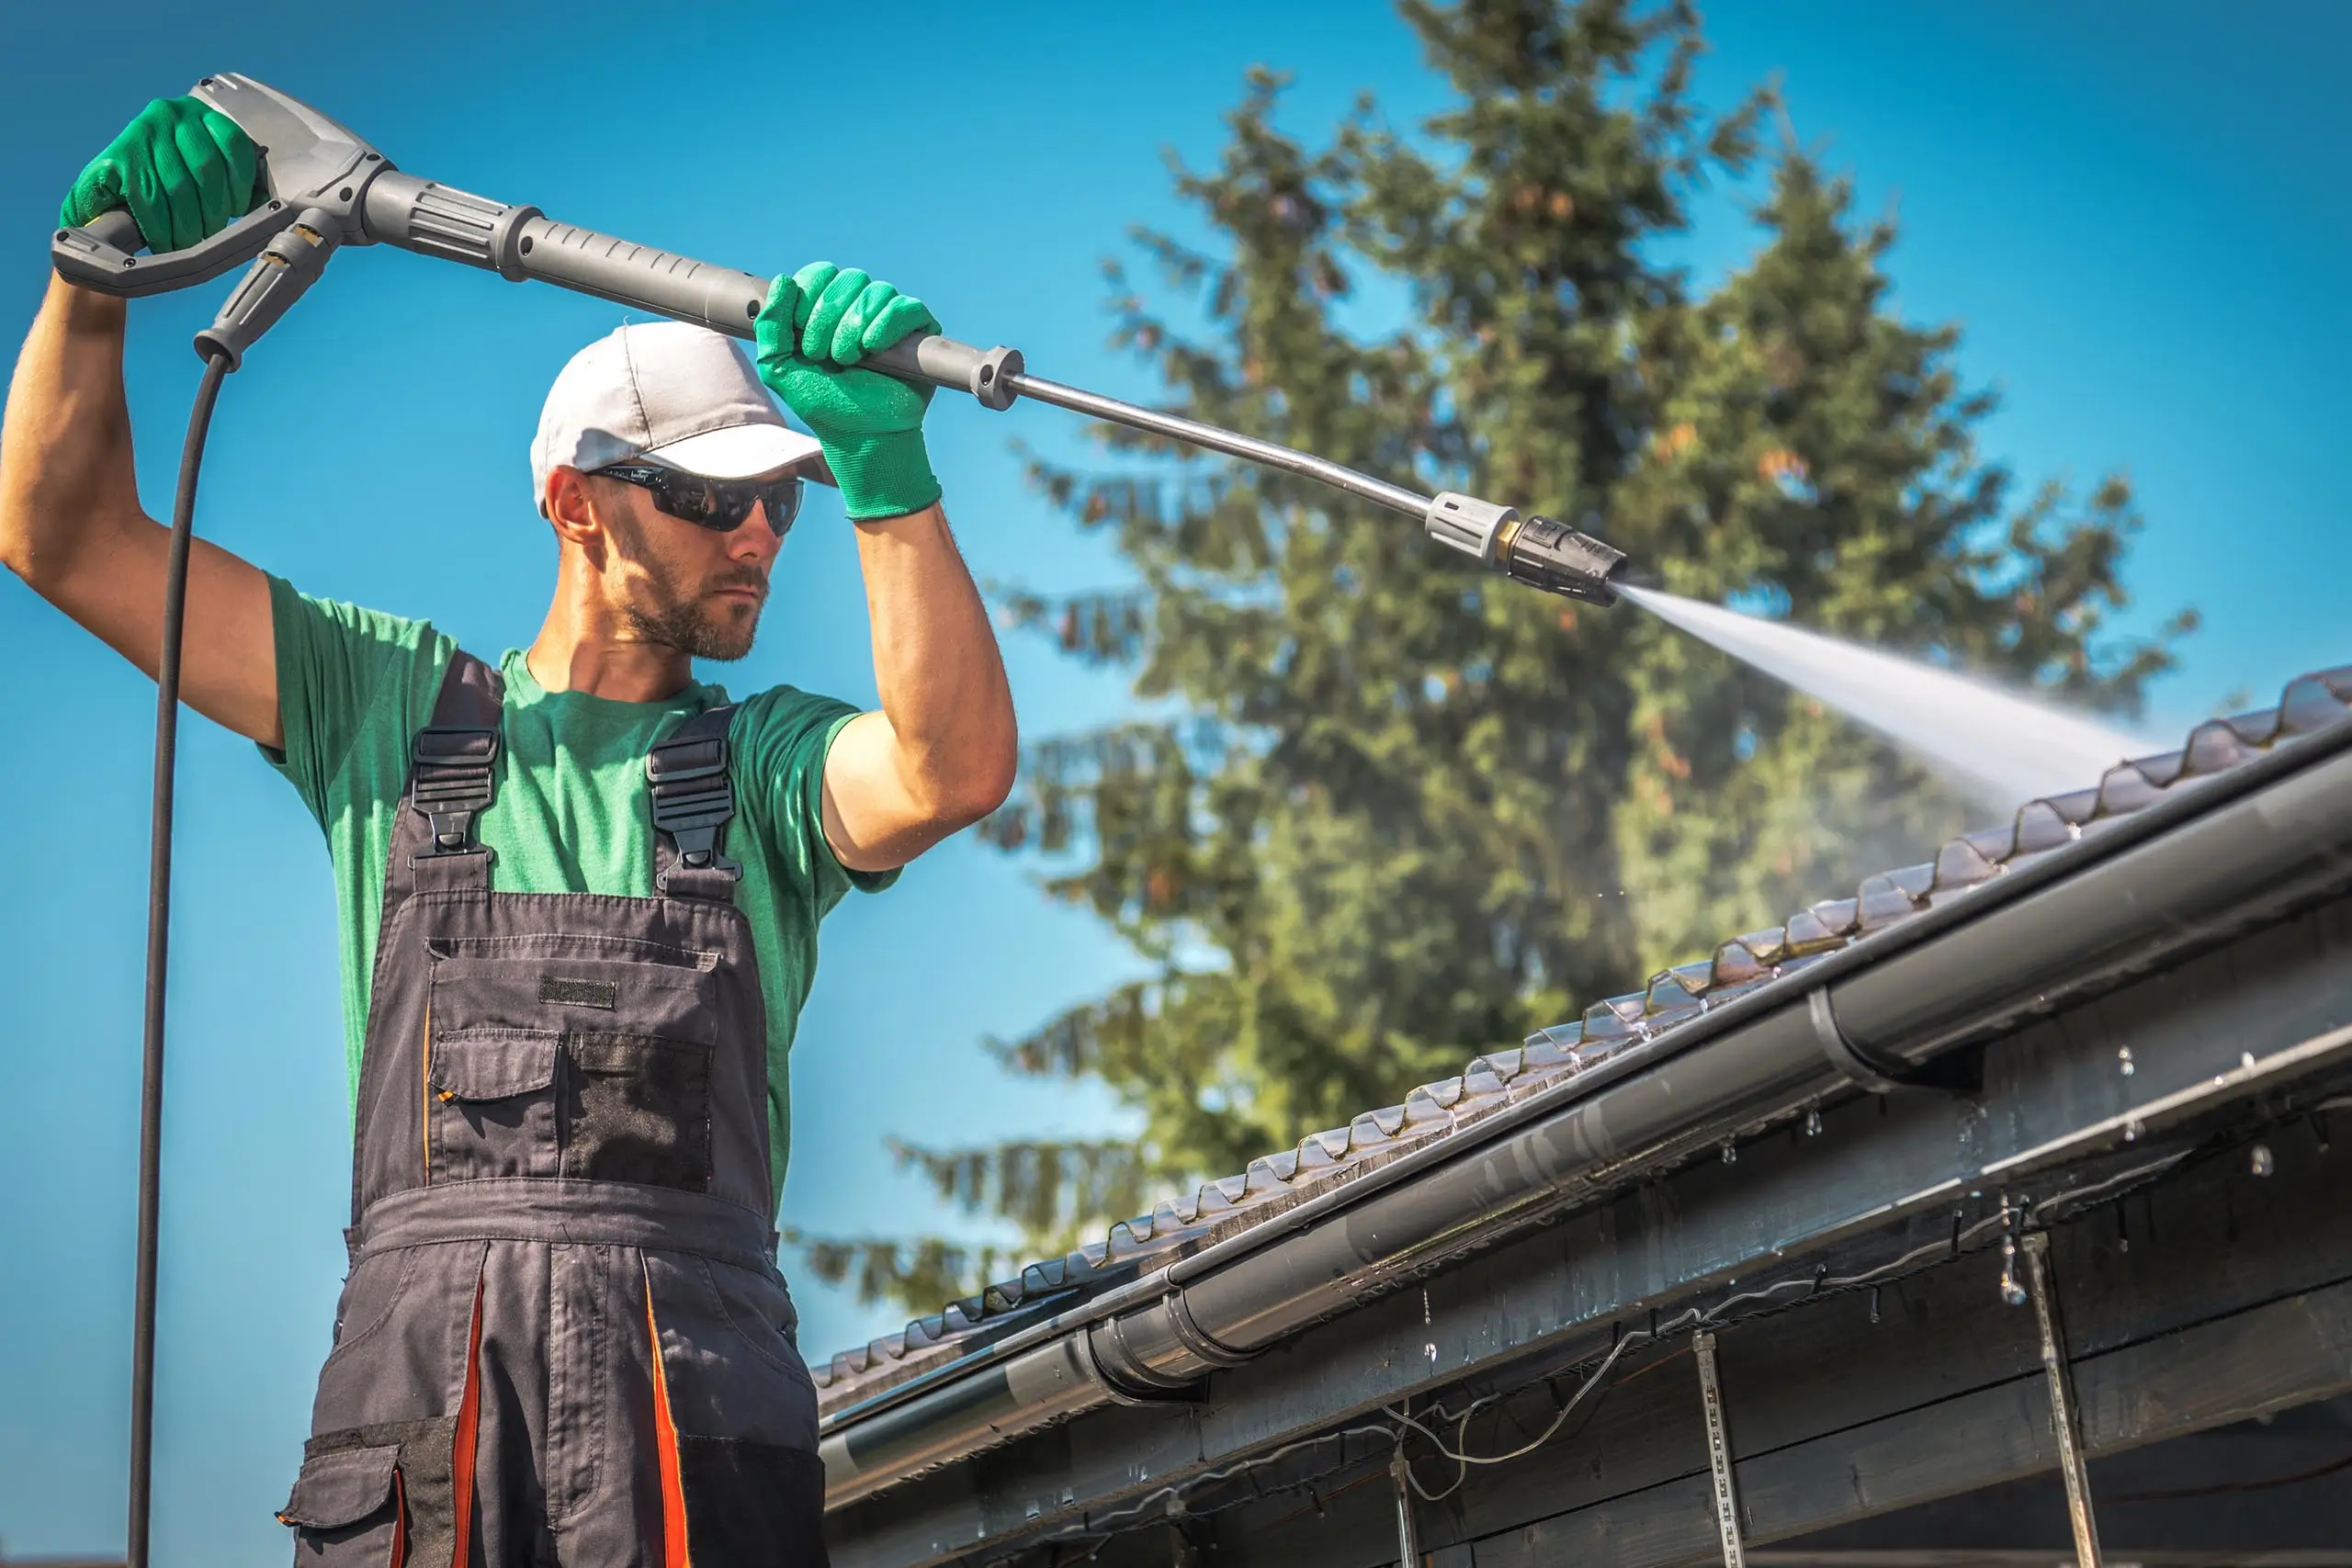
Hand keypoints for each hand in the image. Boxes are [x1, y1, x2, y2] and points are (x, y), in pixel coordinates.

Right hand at [61, 96, 258, 253]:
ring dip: (187, 224)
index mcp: (200, 114)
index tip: (238, 209)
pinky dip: (160, 227)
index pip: (233, 143)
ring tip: (187, 242)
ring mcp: (142, 132)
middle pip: (207, 170)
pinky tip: (163, 240)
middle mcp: (170, 115)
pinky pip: (148, 199)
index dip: (242, 183)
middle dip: (212, 212)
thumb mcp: (201, 171)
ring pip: (179, 187)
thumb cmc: (163, 185)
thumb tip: (264, 201)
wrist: (104, 193)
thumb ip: (231, 178)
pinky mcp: (116, 157)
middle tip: (209, 236)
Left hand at [755, 262, 943, 520]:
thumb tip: (783, 280)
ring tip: (849, 361)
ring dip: (854, 327)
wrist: (860, 435)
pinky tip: (873, 349)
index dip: (809, 298)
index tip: (803, 340)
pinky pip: (906, 307)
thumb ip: (770, 326)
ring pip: (876, 291)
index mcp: (828, 307)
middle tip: (825, 356)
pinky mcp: (920, 331)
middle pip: (847, 278)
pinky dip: (886, 325)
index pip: (820, 273)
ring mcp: (891, 317)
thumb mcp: (778, 367)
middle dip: (828, 317)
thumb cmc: (823, 403)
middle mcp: (860, 305)